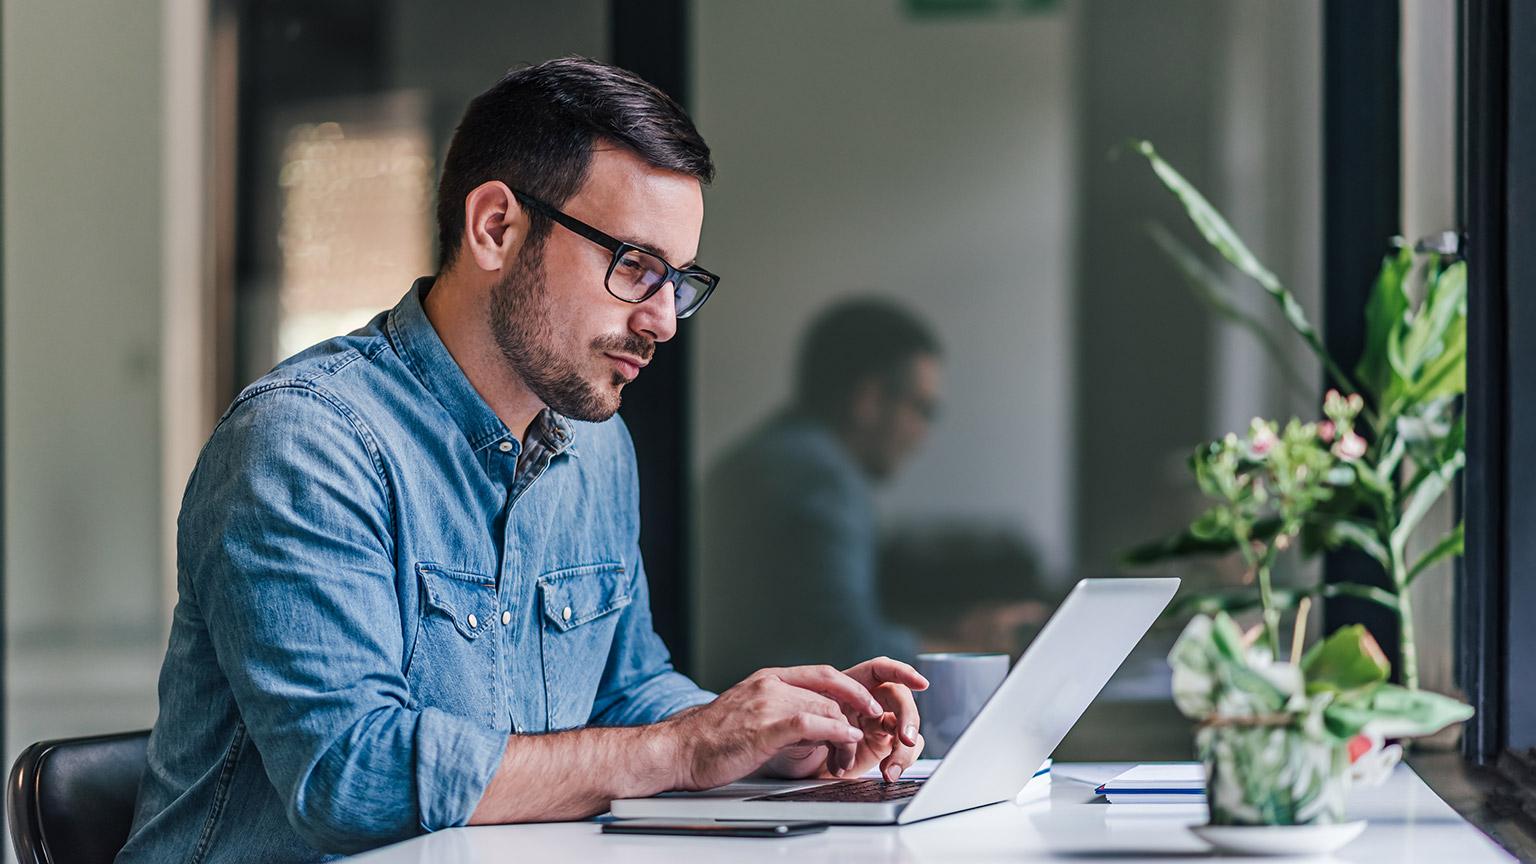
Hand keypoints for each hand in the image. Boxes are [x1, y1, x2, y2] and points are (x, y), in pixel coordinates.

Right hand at [664, 665, 890, 791]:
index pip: (822, 673)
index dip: (851, 688)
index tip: (868, 702)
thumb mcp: (750, 712)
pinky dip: (835, 733)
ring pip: (825, 709)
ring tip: (846, 754)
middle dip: (852, 717)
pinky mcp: (764, 729)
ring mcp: (767, 705)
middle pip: (829, 695)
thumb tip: (813, 721)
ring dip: (845, 734)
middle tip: (858, 738)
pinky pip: (811, 725)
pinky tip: (842, 743)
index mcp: (767, 679)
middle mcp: (770, 686)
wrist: (678, 749)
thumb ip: (780, 709)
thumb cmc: (710, 738)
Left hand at [762, 656, 927, 781]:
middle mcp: (868, 703)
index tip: (920, 682)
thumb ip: (820, 720)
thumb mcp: (801, 723)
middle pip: (900, 698)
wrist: (790, 767)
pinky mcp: (883, 748)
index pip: (880, 670)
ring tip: (891, 768)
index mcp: (850, 685)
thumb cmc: (794, 736)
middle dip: (908, 716)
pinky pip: (905, 750)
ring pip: (907, 727)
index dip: (902, 671)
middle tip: (904, 738)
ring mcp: (878, 726)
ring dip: (905, 748)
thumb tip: (841, 729)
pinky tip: (888, 773)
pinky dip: (901, 762)